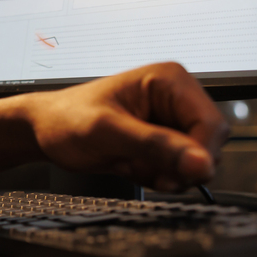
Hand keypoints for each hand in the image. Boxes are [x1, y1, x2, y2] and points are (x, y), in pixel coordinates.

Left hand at [26, 62, 227, 190]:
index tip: (176, 174)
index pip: (213, 125)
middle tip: (140, 166)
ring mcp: (171, 120)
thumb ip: (155, 146)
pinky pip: (179, 170)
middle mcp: (177, 98)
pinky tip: (130, 165)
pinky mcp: (163, 141)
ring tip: (129, 161)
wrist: (43, 130)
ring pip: (195, 162)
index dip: (200, 155)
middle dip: (178, 166)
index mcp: (170, 80)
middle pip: (209, 146)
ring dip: (165, 173)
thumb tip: (202, 163)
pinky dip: (157, 176)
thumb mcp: (107, 132)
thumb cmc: (66, 119)